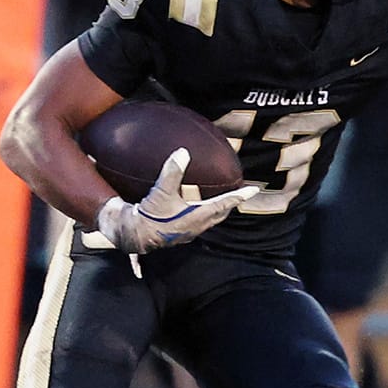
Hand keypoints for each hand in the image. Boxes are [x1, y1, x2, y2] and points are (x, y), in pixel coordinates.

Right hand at [95, 148, 257, 253]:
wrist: (135, 235)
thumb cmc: (150, 215)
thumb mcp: (162, 191)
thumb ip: (173, 171)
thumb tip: (182, 152)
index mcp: (199, 216)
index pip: (224, 203)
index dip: (239, 196)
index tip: (253, 191)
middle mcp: (197, 226)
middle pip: (220, 214)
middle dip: (230, 204)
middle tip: (238, 195)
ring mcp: (189, 231)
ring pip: (210, 220)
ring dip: (217, 210)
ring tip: (220, 201)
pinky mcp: (179, 233)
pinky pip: (198, 222)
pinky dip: (203, 214)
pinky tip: (193, 208)